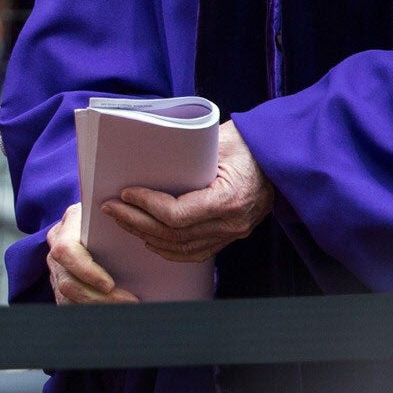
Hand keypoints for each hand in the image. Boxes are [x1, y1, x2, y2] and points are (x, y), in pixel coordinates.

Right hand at [46, 203, 135, 305]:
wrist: (100, 230)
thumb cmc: (111, 222)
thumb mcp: (115, 214)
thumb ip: (119, 218)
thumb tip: (134, 227)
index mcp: (67, 228)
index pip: (66, 251)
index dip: (86, 270)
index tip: (109, 285)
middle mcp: (56, 252)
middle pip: (67, 283)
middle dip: (98, 297)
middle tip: (129, 301)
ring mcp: (57, 273)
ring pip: (68, 299)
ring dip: (98, 307)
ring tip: (127, 307)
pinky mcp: (61, 289)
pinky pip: (72, 306)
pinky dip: (94, 311)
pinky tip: (116, 310)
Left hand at [102, 120, 273, 264]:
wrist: (281, 157)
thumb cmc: (250, 143)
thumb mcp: (220, 140)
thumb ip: (187, 154)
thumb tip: (145, 161)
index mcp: (230, 198)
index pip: (177, 215)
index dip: (146, 206)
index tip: (126, 193)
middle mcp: (231, 222)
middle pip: (173, 234)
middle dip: (136, 221)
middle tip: (112, 208)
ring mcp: (232, 233)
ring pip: (180, 248)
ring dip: (146, 236)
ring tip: (123, 220)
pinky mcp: (230, 236)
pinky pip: (194, 252)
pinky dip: (168, 248)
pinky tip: (148, 239)